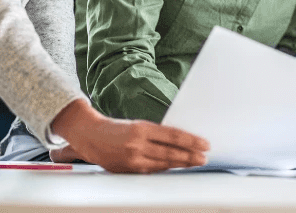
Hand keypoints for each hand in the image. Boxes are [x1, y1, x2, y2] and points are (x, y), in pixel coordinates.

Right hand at [50, 100, 209, 172]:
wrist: (91, 136)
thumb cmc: (117, 129)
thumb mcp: (137, 125)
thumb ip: (156, 134)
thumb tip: (180, 141)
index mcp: (141, 128)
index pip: (173, 136)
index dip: (191, 141)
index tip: (204, 144)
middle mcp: (137, 144)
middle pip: (170, 152)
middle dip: (190, 155)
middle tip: (204, 156)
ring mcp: (132, 158)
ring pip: (163, 163)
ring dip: (181, 163)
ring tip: (195, 162)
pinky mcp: (129, 170)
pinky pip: (152, 171)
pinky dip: (165, 169)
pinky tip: (176, 168)